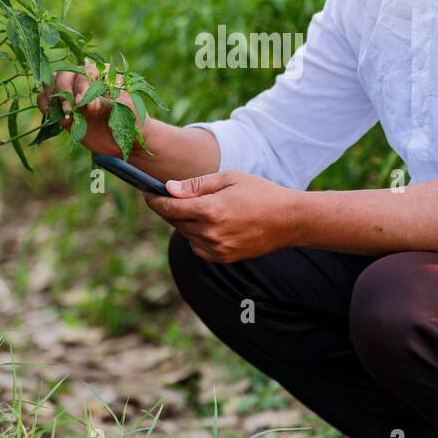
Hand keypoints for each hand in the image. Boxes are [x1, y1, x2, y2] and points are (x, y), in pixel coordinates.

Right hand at [36, 60, 144, 157]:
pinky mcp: (63, 106)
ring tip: (63, 114)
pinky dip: (45, 105)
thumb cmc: (132, 122)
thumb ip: (108, 105)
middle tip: (70, 111)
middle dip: (64, 91)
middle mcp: (86, 79)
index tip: (82, 103)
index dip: (82, 85)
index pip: (87, 71)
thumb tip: (89, 104)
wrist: (125, 142)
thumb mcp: (126, 113)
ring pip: (52, 82)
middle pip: (65, 74)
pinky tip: (53, 116)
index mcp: (105, 74)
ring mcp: (72, 92)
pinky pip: (46, 99)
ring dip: (52, 97)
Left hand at [142, 170, 300, 262]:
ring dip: (185, 222)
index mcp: (210, 210)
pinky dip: (197, 236)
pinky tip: (211, 223)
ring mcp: (217, 249)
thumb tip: (169, 189)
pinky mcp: (223, 258)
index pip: (169, 208)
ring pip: (186, 235)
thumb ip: (196, 185)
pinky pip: (198, 247)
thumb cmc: (260, 193)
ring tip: (200, 208)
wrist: (289, 220)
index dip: (155, 200)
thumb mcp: (228, 179)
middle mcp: (210, 233)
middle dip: (171, 208)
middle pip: (176, 221)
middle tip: (172, 196)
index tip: (148, 193)